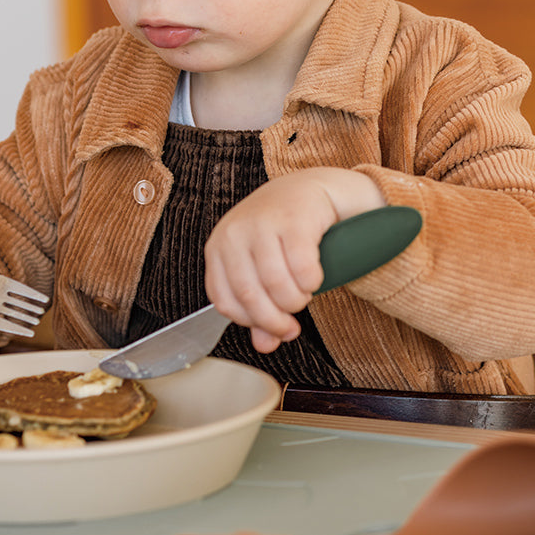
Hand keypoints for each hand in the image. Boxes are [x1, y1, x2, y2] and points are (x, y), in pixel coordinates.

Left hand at [203, 168, 385, 352]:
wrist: (309, 188)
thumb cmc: (281, 232)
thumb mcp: (262, 268)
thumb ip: (260, 308)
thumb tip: (264, 346)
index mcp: (219, 246)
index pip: (224, 300)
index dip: (251, 323)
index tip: (274, 330)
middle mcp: (234, 232)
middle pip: (250, 296)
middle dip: (276, 320)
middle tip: (293, 325)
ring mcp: (262, 222)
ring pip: (277, 284)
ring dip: (296, 301)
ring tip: (304, 295)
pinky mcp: (294, 218)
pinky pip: (302, 268)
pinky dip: (312, 282)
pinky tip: (315, 277)